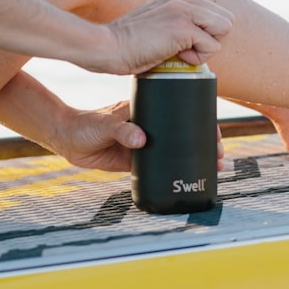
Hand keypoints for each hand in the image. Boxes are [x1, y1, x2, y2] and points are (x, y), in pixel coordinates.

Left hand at [53, 100, 224, 172]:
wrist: (68, 140)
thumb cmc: (86, 125)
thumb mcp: (104, 125)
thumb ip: (121, 131)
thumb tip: (140, 139)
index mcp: (147, 110)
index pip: (180, 111)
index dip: (200, 119)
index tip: (214, 129)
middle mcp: (151, 126)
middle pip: (185, 132)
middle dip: (206, 142)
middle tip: (220, 153)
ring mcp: (146, 144)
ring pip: (177, 151)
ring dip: (195, 158)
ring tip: (215, 167)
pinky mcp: (138, 161)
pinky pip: (161, 166)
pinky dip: (176, 171)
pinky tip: (189, 178)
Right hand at [85, 0, 233, 74]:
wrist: (107, 48)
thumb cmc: (128, 45)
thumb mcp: (157, 26)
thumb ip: (178, 23)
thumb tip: (201, 40)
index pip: (216, 14)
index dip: (204, 34)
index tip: (180, 42)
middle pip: (225, 20)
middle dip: (210, 39)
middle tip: (183, 48)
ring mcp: (183, 10)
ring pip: (223, 30)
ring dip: (204, 48)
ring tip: (177, 51)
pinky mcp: (182, 27)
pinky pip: (212, 46)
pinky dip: (196, 58)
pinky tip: (173, 55)